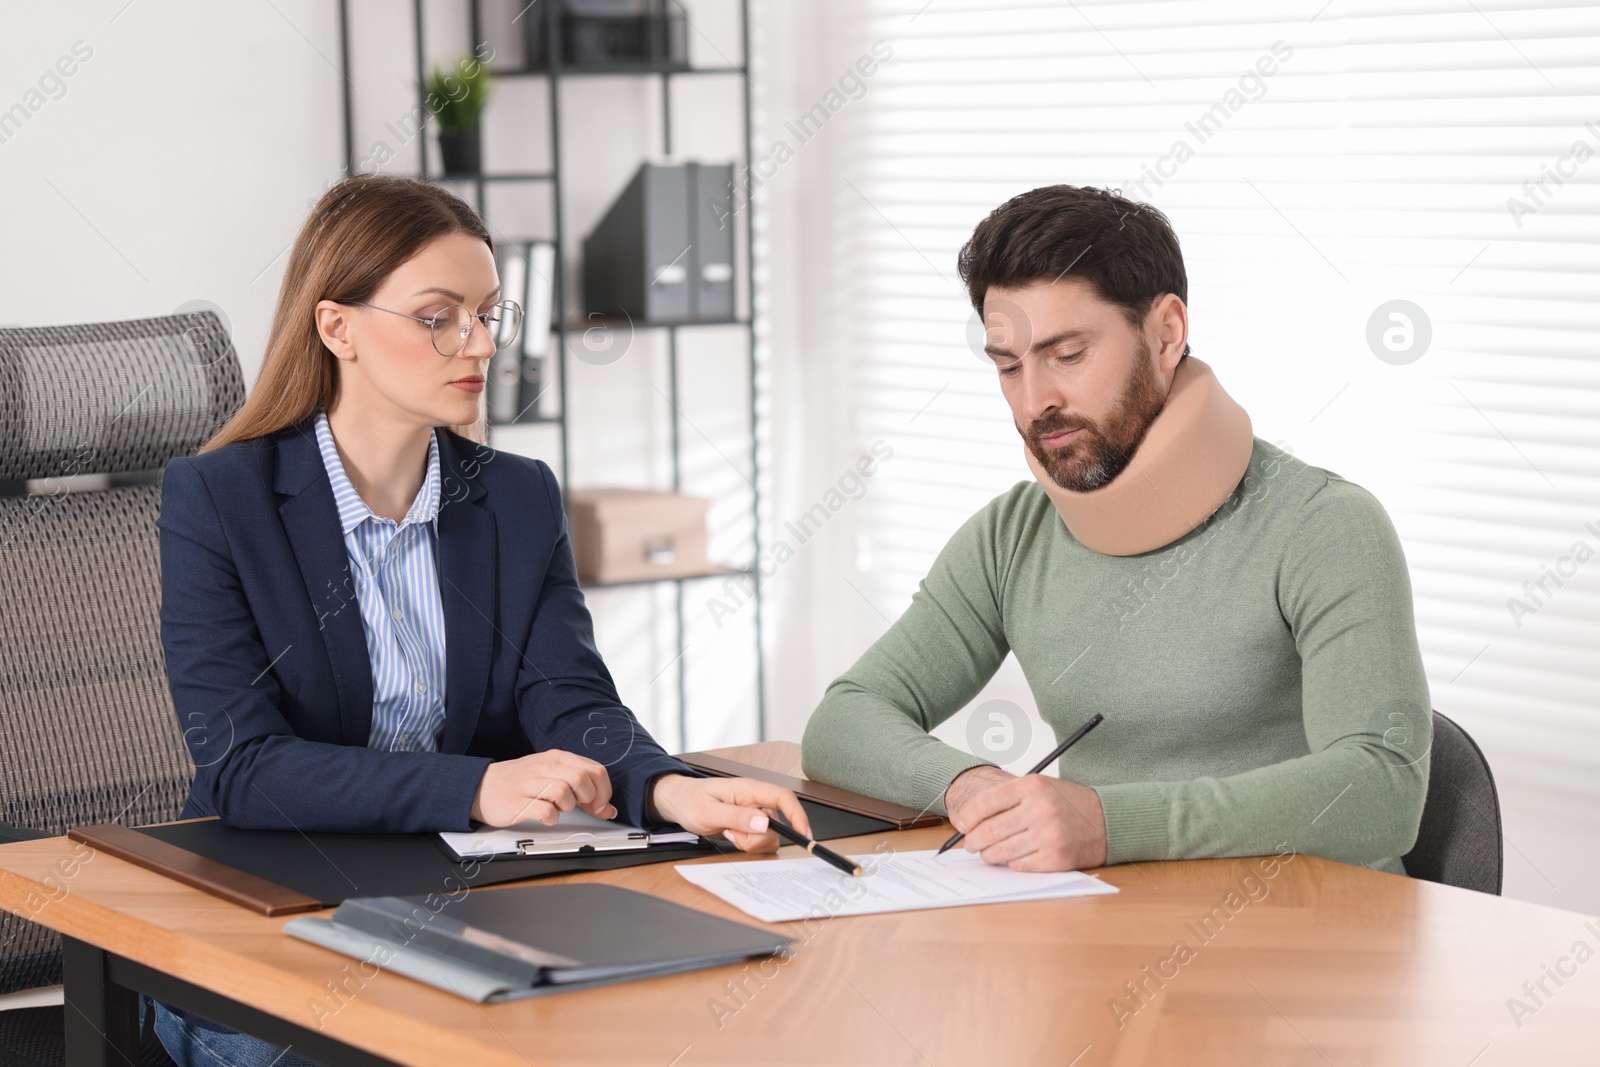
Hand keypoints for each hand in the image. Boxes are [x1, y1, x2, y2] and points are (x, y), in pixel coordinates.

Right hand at [470, 750, 615, 826]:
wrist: (482, 787)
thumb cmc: (521, 782)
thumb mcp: (552, 776)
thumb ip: (580, 788)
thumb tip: (607, 808)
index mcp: (557, 758)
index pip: (595, 770)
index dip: (604, 791)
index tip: (600, 804)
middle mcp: (544, 767)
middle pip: (582, 779)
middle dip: (589, 799)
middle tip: (581, 808)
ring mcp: (530, 784)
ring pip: (565, 793)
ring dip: (568, 807)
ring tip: (558, 808)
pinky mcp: (518, 803)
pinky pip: (546, 812)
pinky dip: (551, 818)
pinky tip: (546, 816)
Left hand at [648, 775, 811, 853]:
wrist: (679, 802)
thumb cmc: (691, 801)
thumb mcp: (709, 811)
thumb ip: (737, 817)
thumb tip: (764, 823)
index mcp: (750, 789)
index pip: (784, 798)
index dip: (798, 816)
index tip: (803, 835)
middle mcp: (756, 800)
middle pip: (777, 824)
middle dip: (757, 838)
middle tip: (732, 835)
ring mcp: (755, 813)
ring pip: (769, 836)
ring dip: (751, 842)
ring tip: (729, 833)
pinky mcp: (751, 824)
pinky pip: (761, 840)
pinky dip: (748, 845)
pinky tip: (732, 836)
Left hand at [947, 769, 1107, 871]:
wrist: (1108, 820)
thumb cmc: (1069, 803)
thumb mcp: (1040, 787)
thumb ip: (1007, 799)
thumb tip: (970, 819)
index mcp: (1031, 786)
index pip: (984, 803)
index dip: (966, 818)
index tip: (961, 826)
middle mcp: (1039, 809)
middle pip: (988, 831)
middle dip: (972, 842)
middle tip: (971, 845)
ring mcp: (1048, 835)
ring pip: (1000, 852)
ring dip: (989, 855)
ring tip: (990, 853)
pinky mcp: (1055, 858)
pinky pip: (1019, 865)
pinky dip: (1012, 863)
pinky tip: (1017, 857)